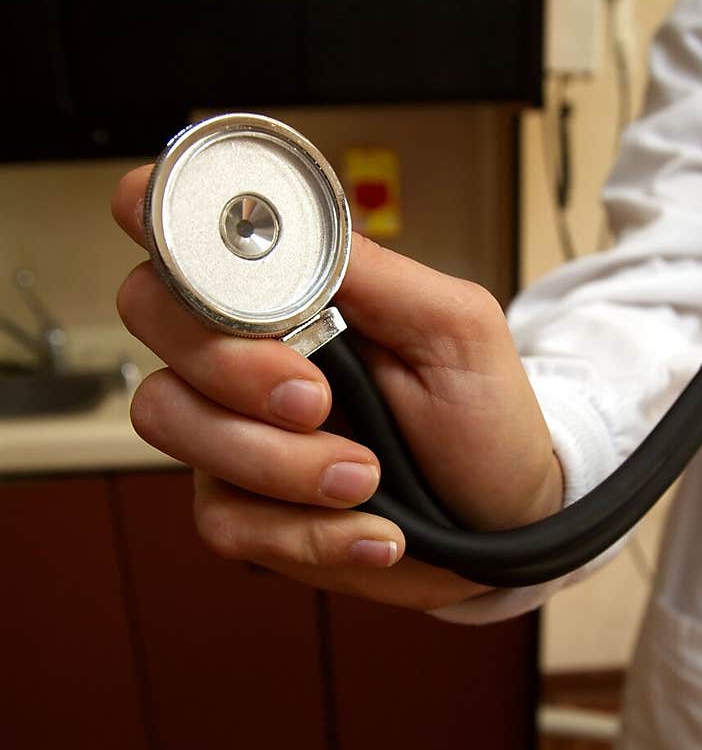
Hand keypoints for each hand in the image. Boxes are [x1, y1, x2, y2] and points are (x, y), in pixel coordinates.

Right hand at [112, 165, 562, 609]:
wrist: (504, 521)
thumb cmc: (481, 418)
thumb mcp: (456, 328)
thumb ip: (374, 273)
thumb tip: (295, 225)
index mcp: (288, 290)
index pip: (187, 229)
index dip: (157, 214)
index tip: (173, 237)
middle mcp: (240, 350)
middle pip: (150, 314)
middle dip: (228, 362)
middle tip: (316, 399)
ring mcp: (229, 430)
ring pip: (174, 421)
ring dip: (278, 462)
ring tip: (367, 477)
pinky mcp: (240, 510)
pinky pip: (224, 520)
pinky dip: (309, 535)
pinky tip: (375, 533)